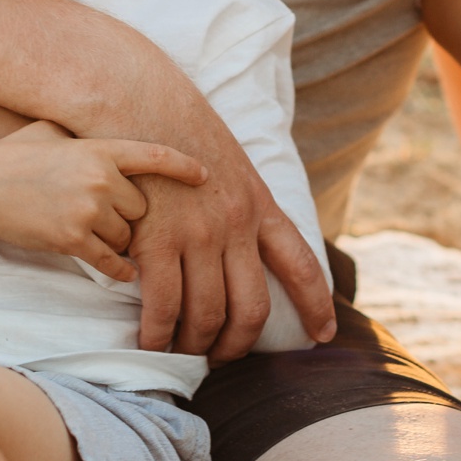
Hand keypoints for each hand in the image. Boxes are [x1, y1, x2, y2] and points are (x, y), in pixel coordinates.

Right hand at [0, 133, 210, 279]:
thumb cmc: (14, 156)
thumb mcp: (53, 132)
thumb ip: (87, 138)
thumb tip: (111, 132)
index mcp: (99, 148)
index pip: (153, 155)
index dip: (183, 166)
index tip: (206, 176)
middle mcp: (100, 177)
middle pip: (142, 209)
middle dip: (129, 216)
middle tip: (102, 213)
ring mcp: (88, 209)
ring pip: (129, 237)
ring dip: (117, 241)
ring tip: (86, 229)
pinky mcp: (73, 239)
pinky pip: (113, 262)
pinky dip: (119, 269)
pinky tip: (122, 272)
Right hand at [91, 71, 335, 361]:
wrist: (138, 102)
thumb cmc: (178, 129)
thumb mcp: (229, 161)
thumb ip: (242, 201)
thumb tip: (248, 237)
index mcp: (258, 204)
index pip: (301, 263)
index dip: (316, 305)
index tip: (321, 336)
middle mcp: (235, 224)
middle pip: (252, 308)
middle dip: (238, 345)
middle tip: (221, 358)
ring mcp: (198, 234)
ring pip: (207, 315)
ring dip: (194, 345)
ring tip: (181, 353)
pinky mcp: (157, 240)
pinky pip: (163, 307)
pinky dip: (158, 334)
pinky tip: (150, 342)